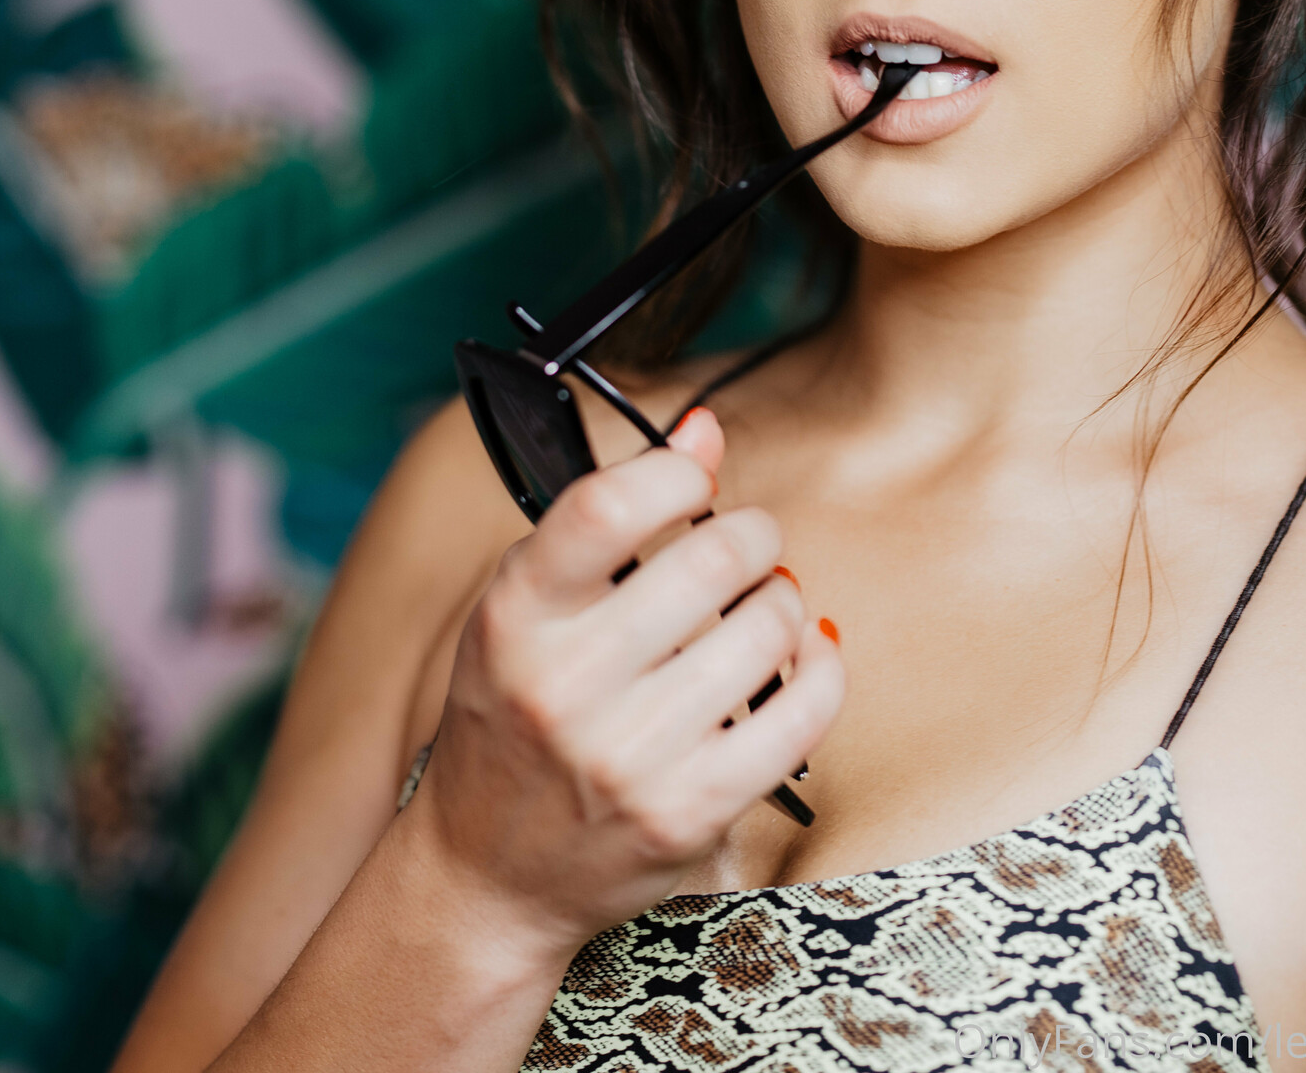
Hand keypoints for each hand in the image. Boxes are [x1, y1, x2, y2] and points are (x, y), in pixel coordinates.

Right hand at [400, 409, 843, 962]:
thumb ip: (609, 514)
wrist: (485, 876)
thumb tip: (704, 429)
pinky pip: (802, 714)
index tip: (696, 481)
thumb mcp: (529, 606)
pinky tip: (803, 656)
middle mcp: (564, 685)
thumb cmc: (512, 718)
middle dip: (753, 535)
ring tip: (766, 606)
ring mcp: (629, 756)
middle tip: (750, 543)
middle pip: (712, 559)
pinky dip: (820, 669)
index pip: (608, 507)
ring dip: (784, 602)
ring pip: (767, 629)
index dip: (675, 473)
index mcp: (515, 616)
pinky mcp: (690, 813)